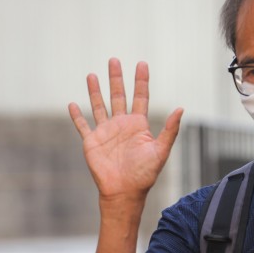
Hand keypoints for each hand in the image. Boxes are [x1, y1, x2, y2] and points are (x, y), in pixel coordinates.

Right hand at [68, 58, 182, 201]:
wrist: (124, 192)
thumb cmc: (144, 174)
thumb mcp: (160, 151)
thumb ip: (170, 130)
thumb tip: (181, 108)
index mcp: (138, 125)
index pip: (140, 97)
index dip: (141, 81)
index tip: (142, 64)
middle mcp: (121, 125)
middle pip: (118, 96)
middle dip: (116, 78)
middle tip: (114, 60)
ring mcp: (105, 132)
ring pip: (99, 106)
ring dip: (95, 91)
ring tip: (92, 75)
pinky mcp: (91, 142)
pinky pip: (83, 126)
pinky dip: (77, 116)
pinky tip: (72, 104)